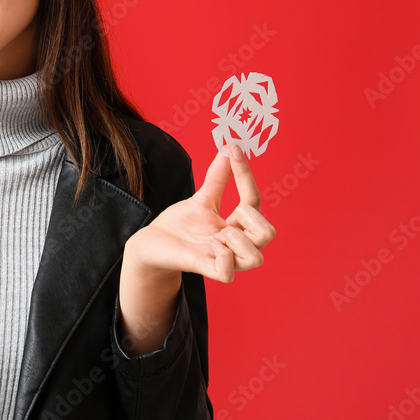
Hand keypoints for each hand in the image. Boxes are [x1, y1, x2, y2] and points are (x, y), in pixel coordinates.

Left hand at [125, 143, 276, 283]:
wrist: (151, 243)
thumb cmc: (180, 224)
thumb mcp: (201, 198)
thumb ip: (218, 177)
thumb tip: (230, 148)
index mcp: (235, 226)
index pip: (253, 201)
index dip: (245, 174)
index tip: (233, 149)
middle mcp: (234, 245)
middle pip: (269, 234)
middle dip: (251, 218)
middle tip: (227, 215)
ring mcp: (222, 259)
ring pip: (256, 258)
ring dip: (237, 240)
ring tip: (215, 236)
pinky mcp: (205, 270)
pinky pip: (228, 272)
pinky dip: (222, 256)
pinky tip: (209, 246)